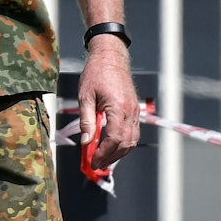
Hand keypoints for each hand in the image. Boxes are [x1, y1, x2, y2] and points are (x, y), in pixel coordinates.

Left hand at [78, 37, 138, 169]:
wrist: (110, 56)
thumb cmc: (96, 73)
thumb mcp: (85, 96)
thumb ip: (86, 121)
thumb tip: (85, 142)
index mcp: (118, 107)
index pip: (114, 138)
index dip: (104, 153)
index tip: (93, 160)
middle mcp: (130, 110)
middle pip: (125, 143)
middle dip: (111, 157)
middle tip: (96, 164)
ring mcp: (135, 110)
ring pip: (132, 140)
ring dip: (119, 152)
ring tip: (104, 158)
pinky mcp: (134, 109)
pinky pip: (133, 132)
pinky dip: (124, 143)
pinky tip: (112, 146)